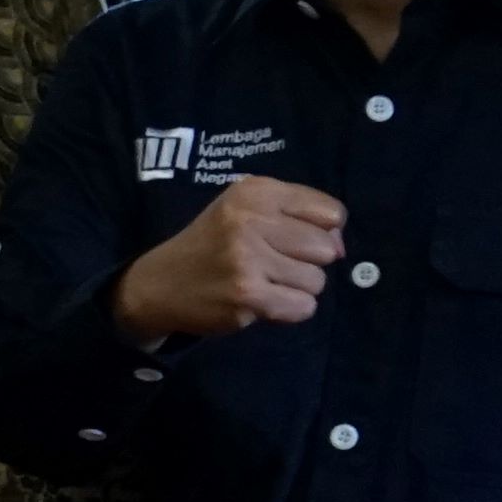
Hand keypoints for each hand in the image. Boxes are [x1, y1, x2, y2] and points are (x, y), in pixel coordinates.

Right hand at [116, 176, 346, 340]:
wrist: (161, 283)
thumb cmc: (215, 243)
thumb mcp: (248, 210)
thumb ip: (299, 217)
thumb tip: (341, 247)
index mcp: (255, 192)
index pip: (330, 213)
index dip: (322, 231)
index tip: (292, 238)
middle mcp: (250, 220)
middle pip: (327, 249)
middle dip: (308, 262)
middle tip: (274, 264)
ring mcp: (248, 259)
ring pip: (317, 281)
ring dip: (296, 287)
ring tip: (264, 282)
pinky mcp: (248, 295)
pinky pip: (303, 306)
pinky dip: (288, 309)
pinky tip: (262, 301)